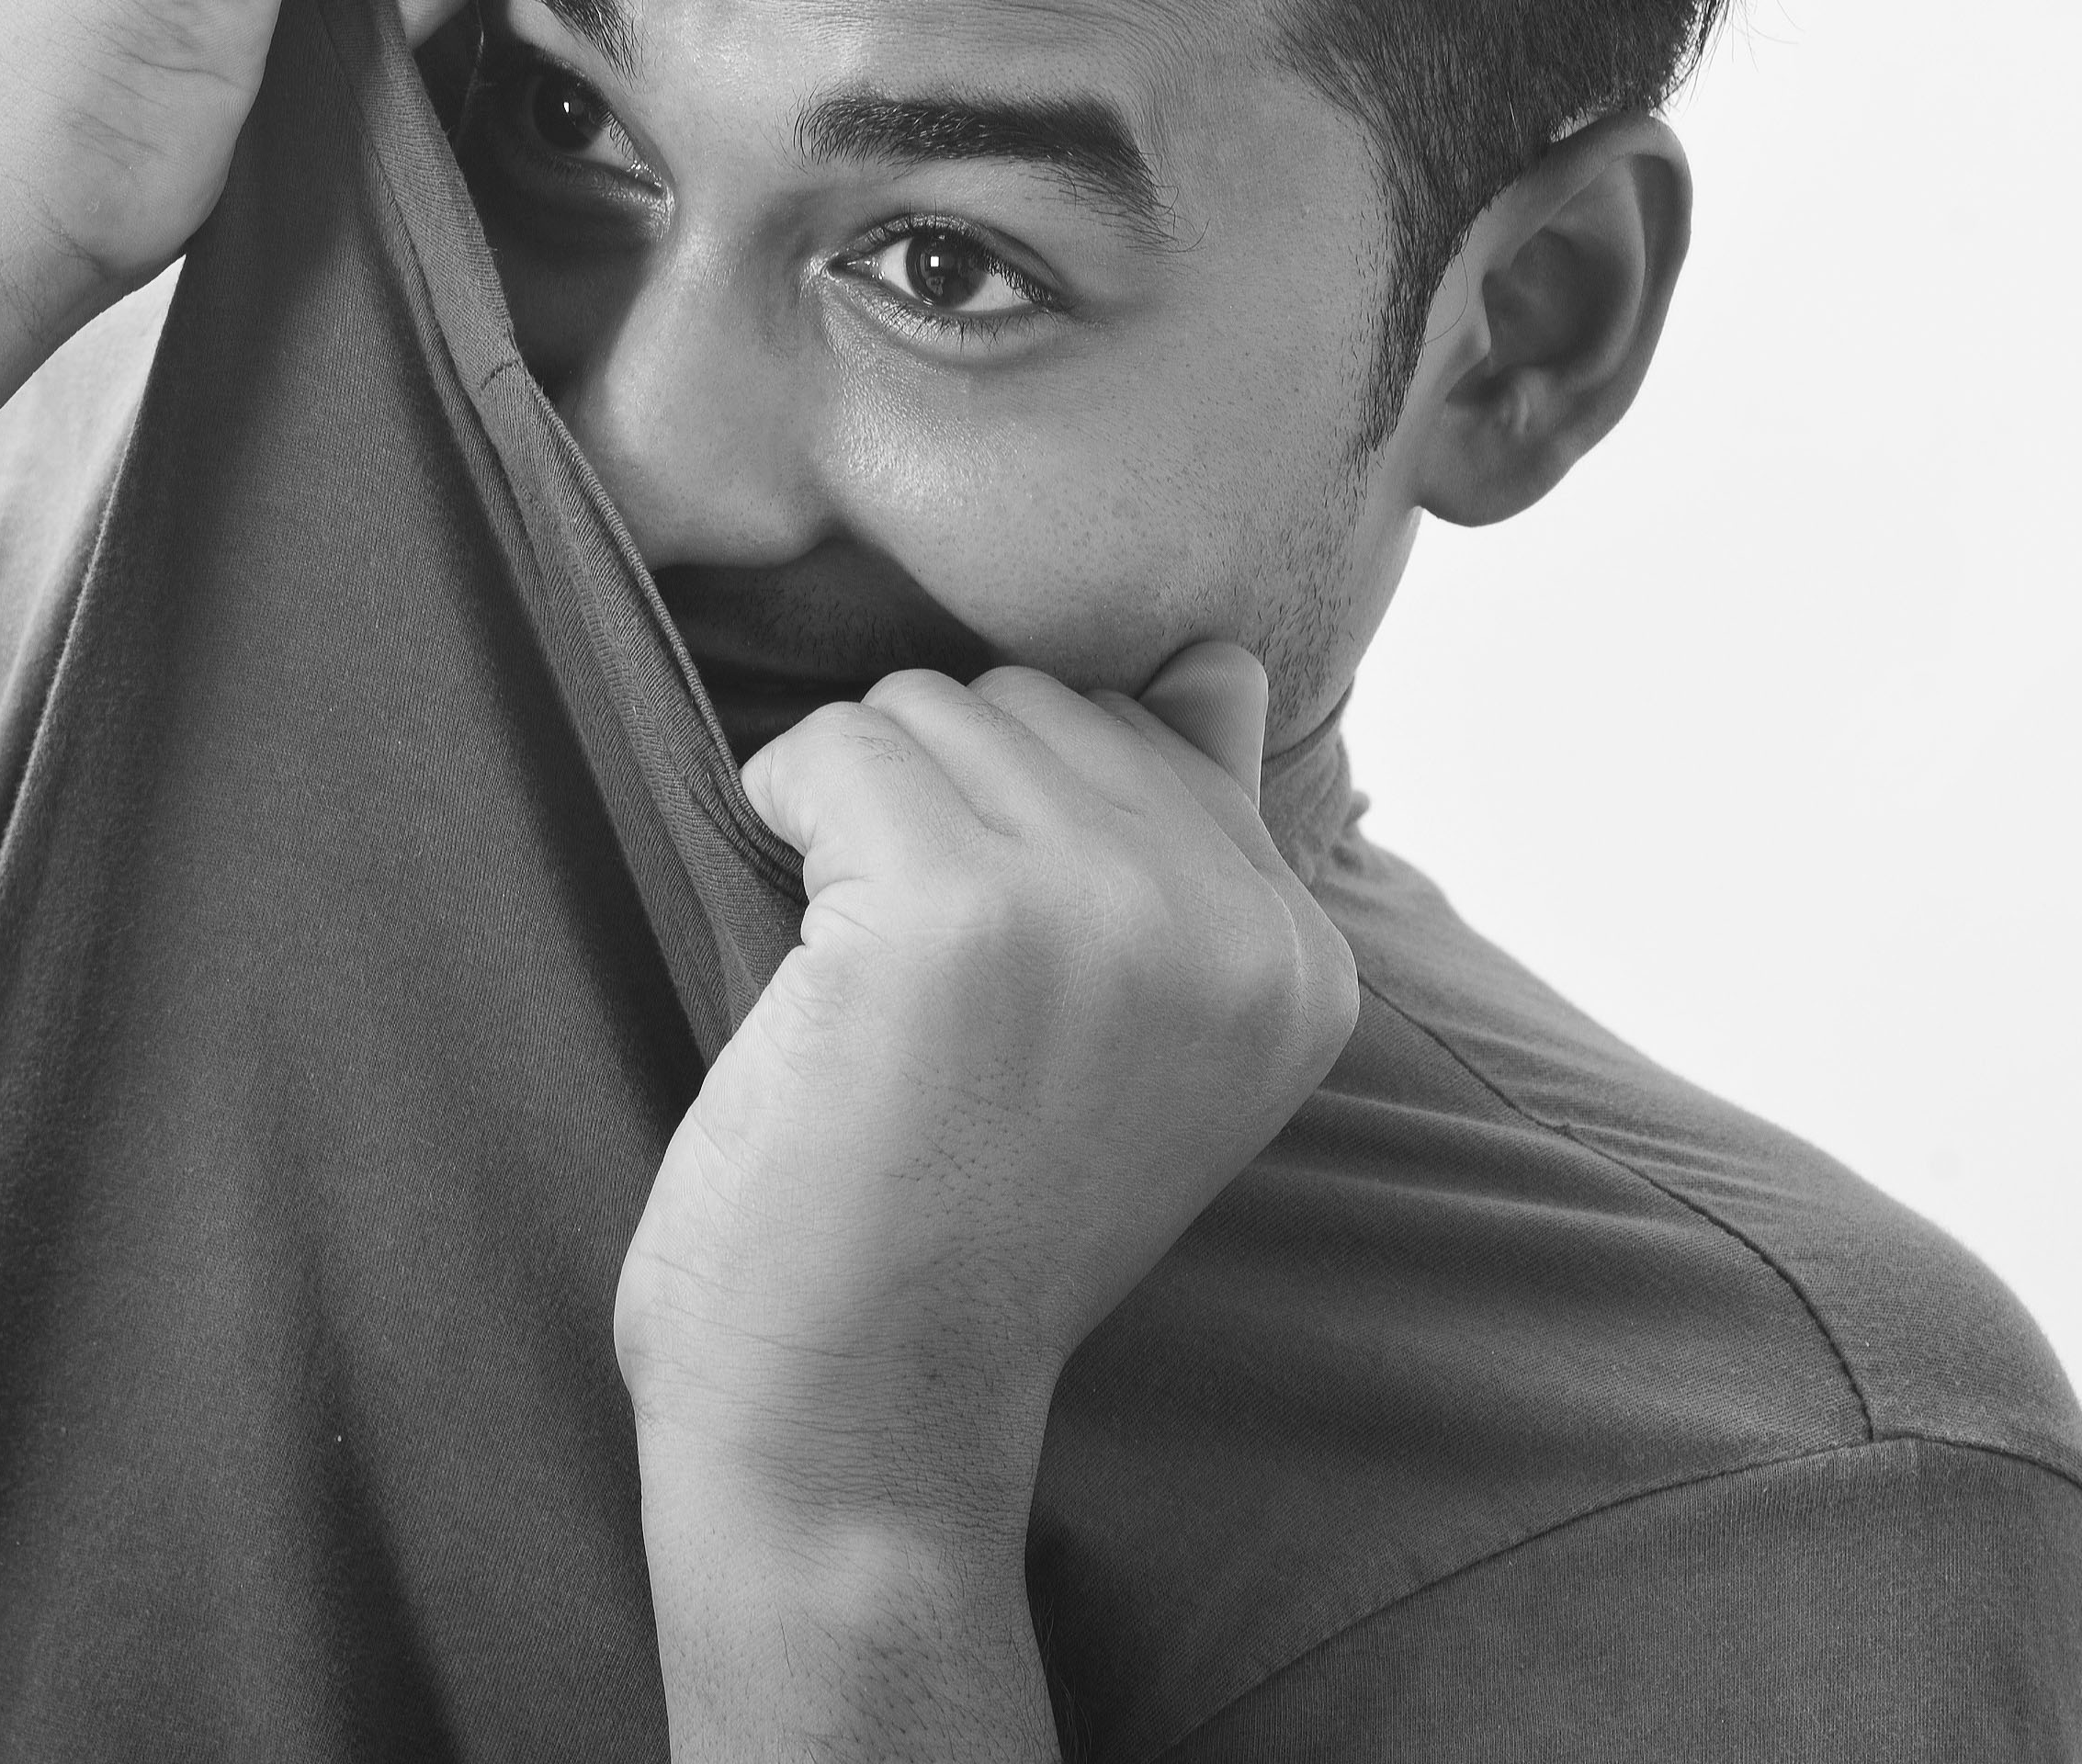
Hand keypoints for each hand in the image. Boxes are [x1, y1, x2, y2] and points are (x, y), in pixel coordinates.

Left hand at [617, 639, 1360, 1566]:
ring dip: (853, 811)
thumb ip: (1197, 843)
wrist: (863, 1421)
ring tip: (866, 978)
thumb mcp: (1137, 1033)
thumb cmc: (967, 1224)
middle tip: (914, 985)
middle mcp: (1231, 928)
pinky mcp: (950, 914)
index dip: (1020, 825)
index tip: (993, 980)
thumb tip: (1216, 661)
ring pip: (931, 708)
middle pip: (1039, 703)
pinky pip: (833, 749)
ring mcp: (1099, 913)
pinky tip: (801, 950)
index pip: (1151, 732)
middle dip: (936, 801)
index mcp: (1301, 962)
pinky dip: (780, 812)